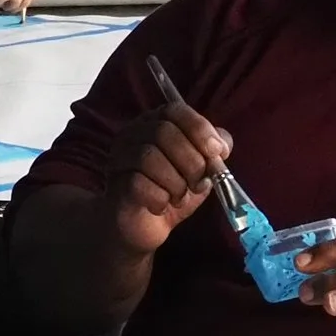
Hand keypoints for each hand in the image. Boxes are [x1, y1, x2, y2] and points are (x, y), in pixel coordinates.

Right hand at [99, 95, 229, 257]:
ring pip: (149, 158)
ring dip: (176, 184)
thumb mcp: (200, 167)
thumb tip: (221, 145)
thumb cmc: (171, 190)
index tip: (218, 153)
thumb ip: (213, 151)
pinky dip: (160, 199)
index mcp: (154, 122)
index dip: (200, 129)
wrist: (145, 225)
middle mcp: (132, 134)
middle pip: (163, 132)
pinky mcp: (114, 184)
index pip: (175, 110)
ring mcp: (118, 158)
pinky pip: (138, 184)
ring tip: (179, 198)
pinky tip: (162, 206)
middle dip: (191, 162)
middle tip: (198, 184)